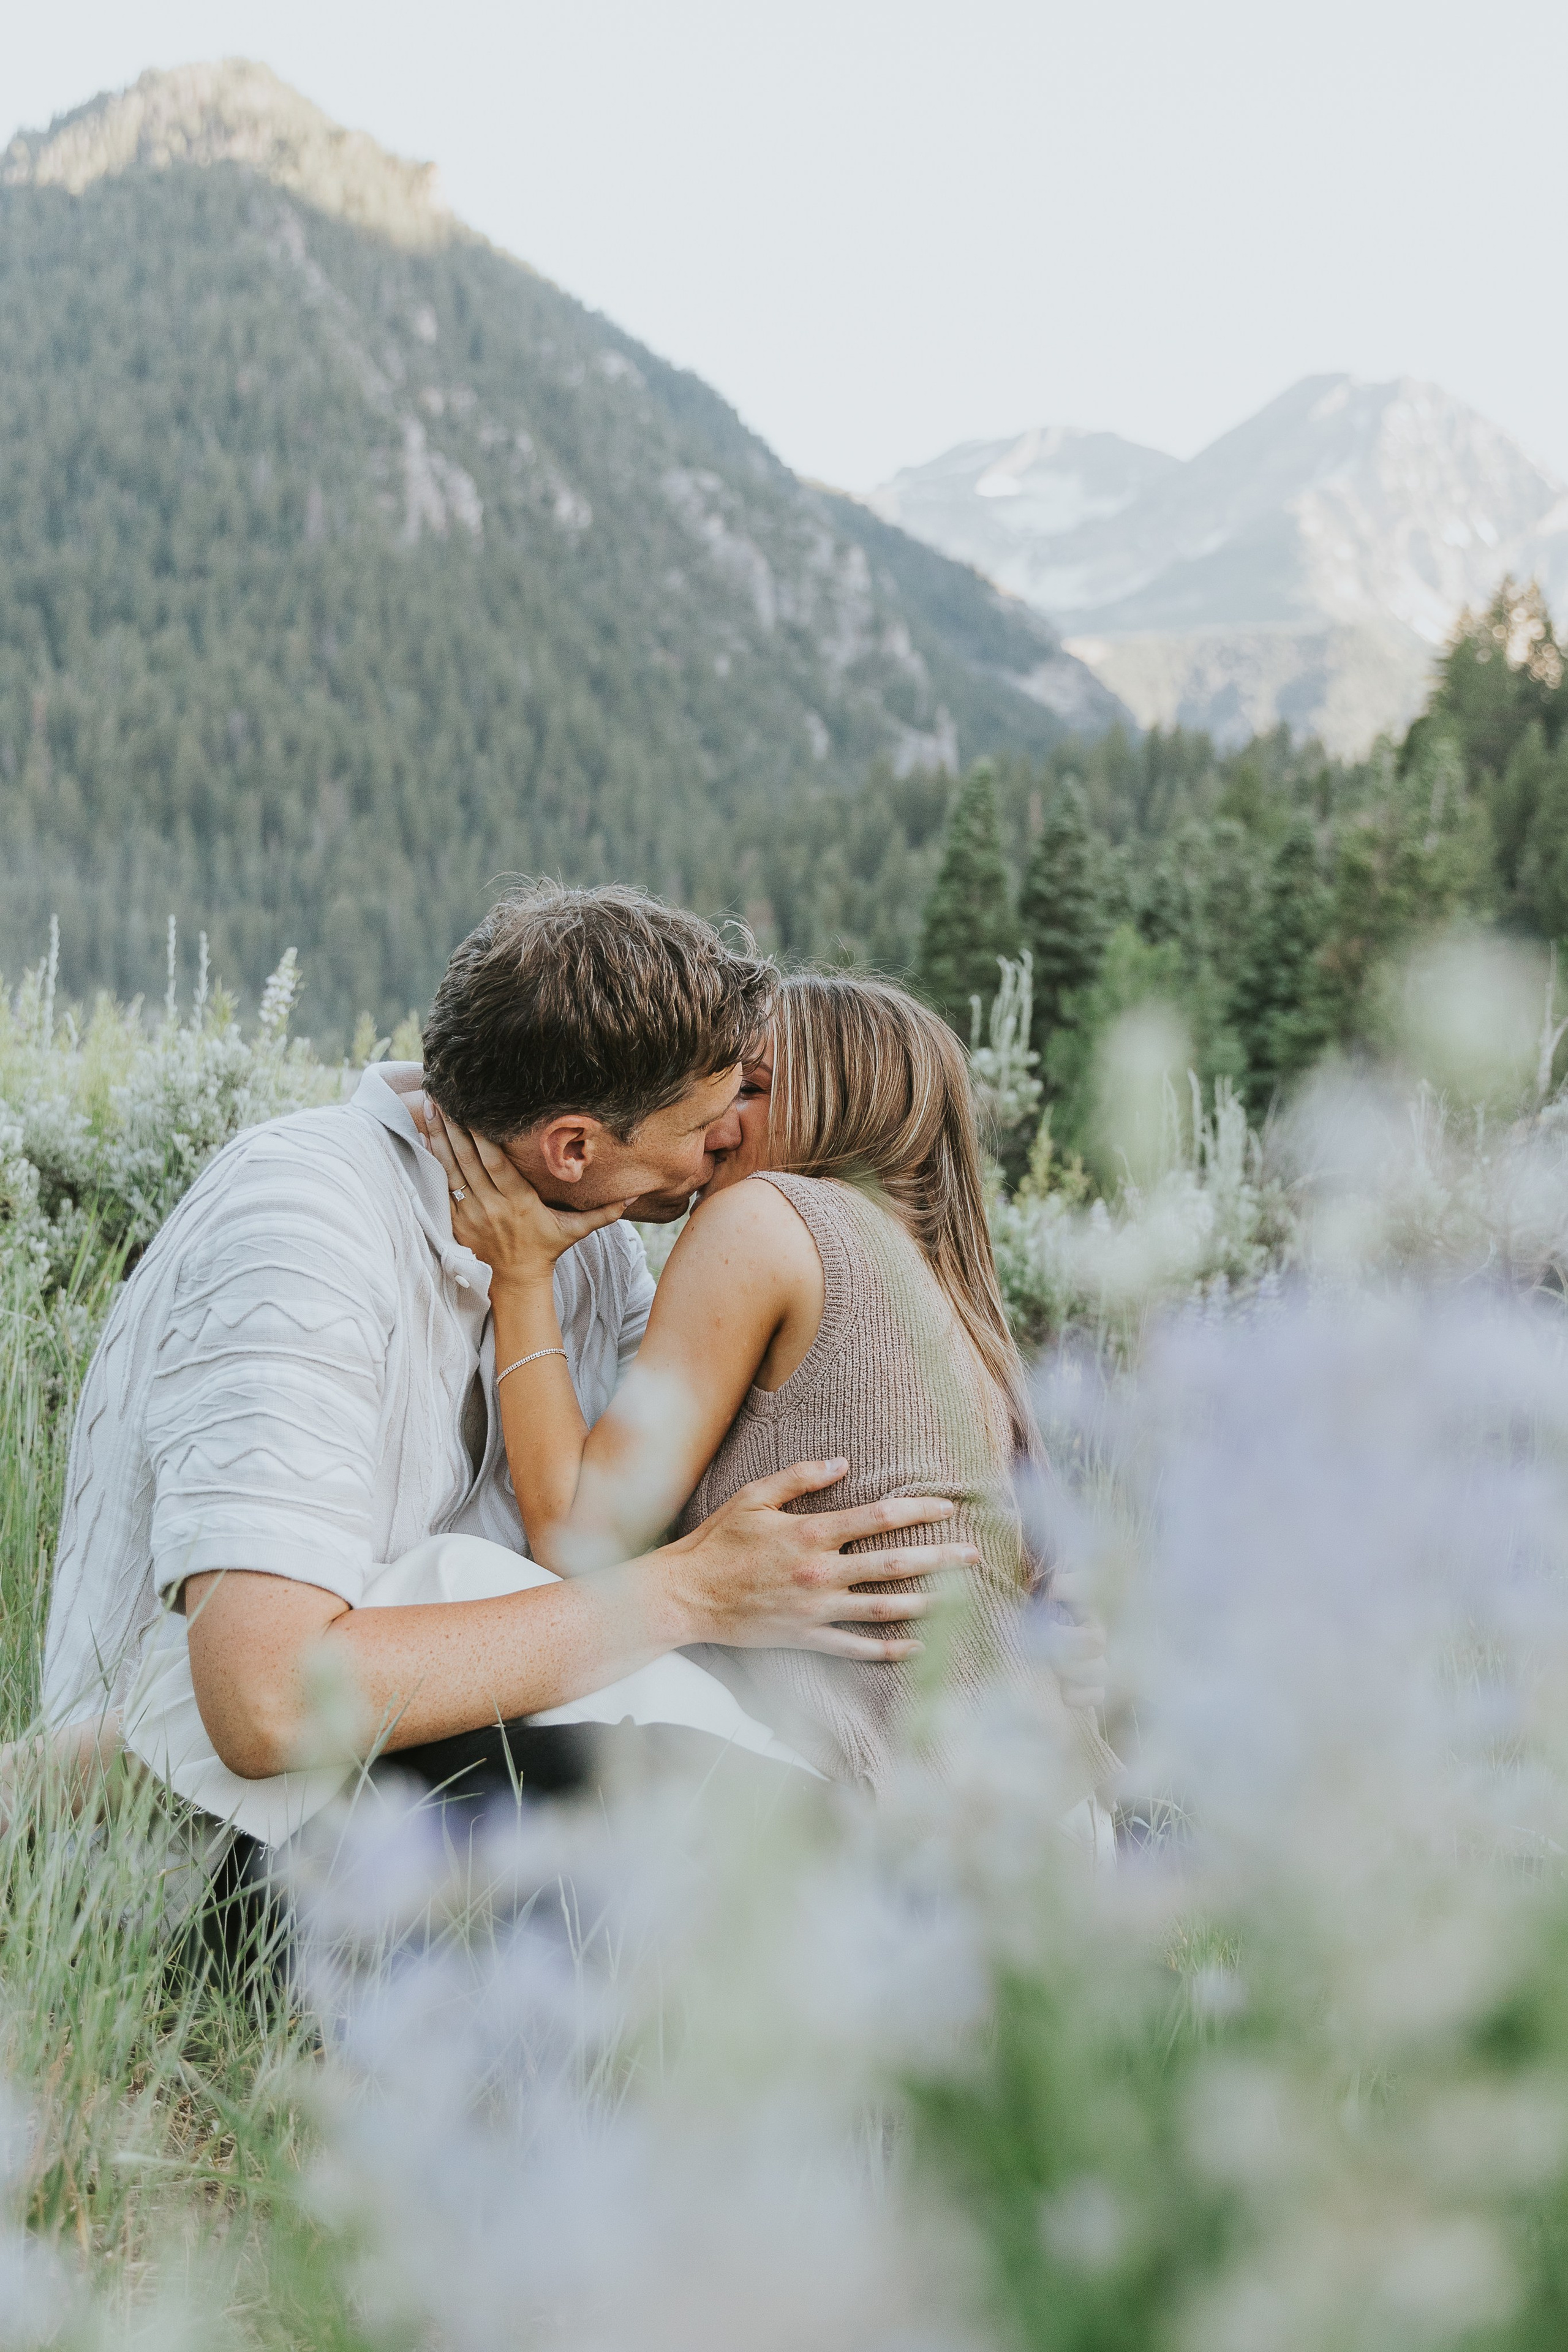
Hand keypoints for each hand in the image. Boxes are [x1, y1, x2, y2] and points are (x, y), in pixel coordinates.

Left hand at [416, 1101, 624, 1288]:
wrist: (515, 1282)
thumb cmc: (545, 1249)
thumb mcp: (574, 1230)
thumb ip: (603, 1213)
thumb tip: (636, 1196)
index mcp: (518, 1202)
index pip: (495, 1163)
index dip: (480, 1136)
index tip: (470, 1110)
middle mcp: (491, 1206)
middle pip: (468, 1160)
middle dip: (453, 1127)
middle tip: (441, 1095)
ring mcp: (470, 1214)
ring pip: (451, 1170)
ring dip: (438, 1137)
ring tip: (429, 1106)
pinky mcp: (456, 1221)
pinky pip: (441, 1186)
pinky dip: (432, 1161)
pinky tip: (425, 1137)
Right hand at [658, 1459, 981, 1661]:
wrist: (686, 1596)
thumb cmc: (718, 1541)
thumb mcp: (754, 1496)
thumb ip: (800, 1476)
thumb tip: (843, 1462)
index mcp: (811, 1533)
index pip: (878, 1518)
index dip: (918, 1511)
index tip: (948, 1508)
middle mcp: (820, 1572)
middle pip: (894, 1564)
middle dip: (940, 1559)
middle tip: (975, 1556)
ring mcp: (816, 1609)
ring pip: (883, 1608)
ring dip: (926, 1603)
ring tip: (960, 1599)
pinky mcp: (805, 1637)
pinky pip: (855, 1648)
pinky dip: (888, 1649)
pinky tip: (916, 1646)